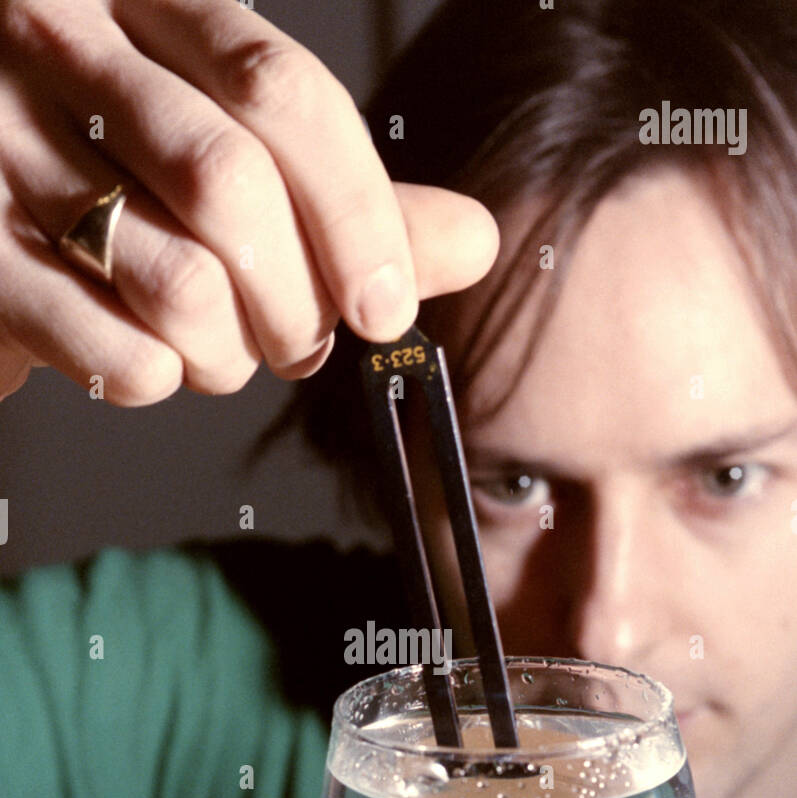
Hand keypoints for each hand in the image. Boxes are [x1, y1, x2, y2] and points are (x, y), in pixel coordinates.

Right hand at [0, 0, 498, 405]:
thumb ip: (343, 193)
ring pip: (178, 283)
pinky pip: (117, 354)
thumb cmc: (112, 173)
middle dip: (297, 301)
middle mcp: (65, 52)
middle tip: (303, 342)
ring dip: (230, 355)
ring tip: (222, 351)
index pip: (282, 93)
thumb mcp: (229, 146)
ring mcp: (3, 147)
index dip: (357, 216)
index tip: (388, 305)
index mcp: (151, 5)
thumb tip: (471, 242)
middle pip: (231, 187)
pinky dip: (160, 380)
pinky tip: (149, 354)